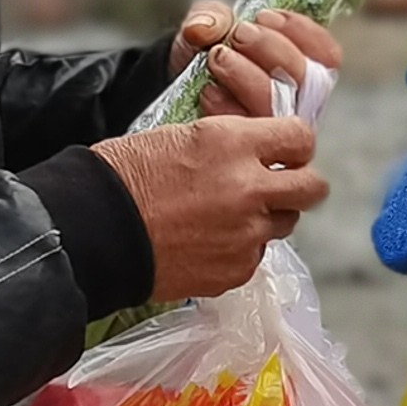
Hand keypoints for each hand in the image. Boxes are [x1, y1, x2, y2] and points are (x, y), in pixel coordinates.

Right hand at [97, 112, 324, 302]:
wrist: (94, 229)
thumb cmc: (124, 175)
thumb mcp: (179, 135)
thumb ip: (229, 145)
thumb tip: (256, 154)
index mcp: (234, 144)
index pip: (300, 138)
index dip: (294, 144)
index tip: (284, 150)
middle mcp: (249, 189)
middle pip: (312, 188)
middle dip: (301, 184)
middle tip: (280, 186)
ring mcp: (246, 234)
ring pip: (285, 224)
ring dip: (267, 217)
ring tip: (230, 216)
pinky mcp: (235, 270)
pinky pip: (254, 256)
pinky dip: (239, 249)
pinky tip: (207, 242)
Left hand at [173, 0, 339, 119]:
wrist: (173, 88)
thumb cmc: (205, 54)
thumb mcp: (209, 25)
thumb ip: (211, 16)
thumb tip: (202, 29)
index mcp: (300, 67)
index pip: (327, 57)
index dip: (303, 33)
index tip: (266, 16)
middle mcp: (296, 101)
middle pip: (307, 79)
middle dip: (272, 48)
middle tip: (239, 33)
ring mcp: (275, 129)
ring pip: (278, 105)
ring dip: (248, 75)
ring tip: (219, 57)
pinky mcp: (249, 147)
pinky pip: (248, 132)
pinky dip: (226, 106)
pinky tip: (208, 90)